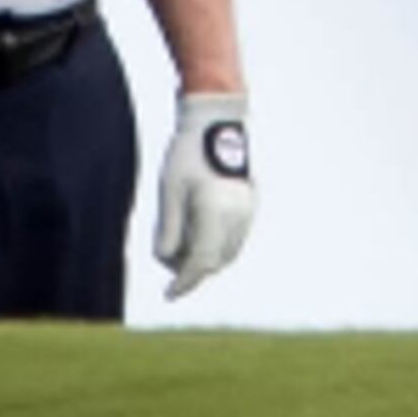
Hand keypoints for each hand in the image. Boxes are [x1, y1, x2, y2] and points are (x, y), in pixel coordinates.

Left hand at [155, 91, 255, 300]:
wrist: (217, 121)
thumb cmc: (186, 153)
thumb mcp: (169, 191)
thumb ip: (167, 228)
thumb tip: (166, 261)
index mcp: (215, 212)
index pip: (200, 262)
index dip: (183, 282)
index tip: (169, 295)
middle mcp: (238, 216)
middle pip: (214, 261)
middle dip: (190, 268)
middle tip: (166, 258)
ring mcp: (249, 211)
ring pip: (227, 253)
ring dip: (205, 257)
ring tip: (180, 242)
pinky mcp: (251, 205)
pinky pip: (234, 238)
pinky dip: (216, 244)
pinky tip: (197, 233)